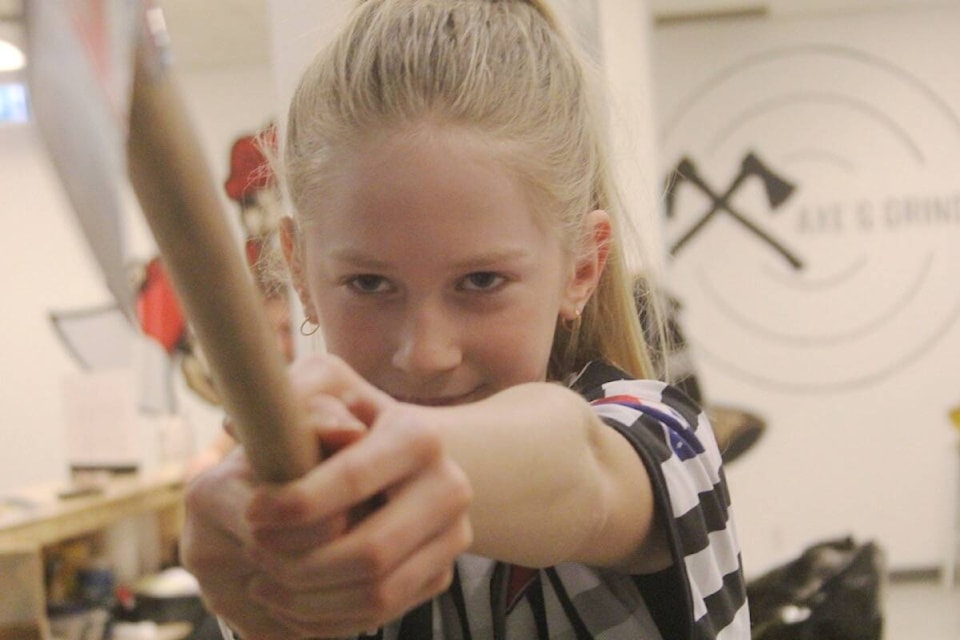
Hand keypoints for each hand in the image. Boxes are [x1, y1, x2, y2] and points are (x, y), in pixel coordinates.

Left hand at [181, 355, 472, 638]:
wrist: (390, 455)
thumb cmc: (338, 418)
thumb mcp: (318, 388)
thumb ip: (309, 395)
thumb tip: (341, 433)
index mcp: (417, 435)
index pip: (355, 480)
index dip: (296, 504)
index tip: (251, 514)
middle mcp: (449, 486)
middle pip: (371, 552)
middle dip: (300, 563)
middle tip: (254, 554)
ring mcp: (453, 535)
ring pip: (378, 593)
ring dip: (308, 599)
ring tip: (264, 583)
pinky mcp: (441, 573)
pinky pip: (384, 614)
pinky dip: (329, 619)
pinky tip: (290, 600)